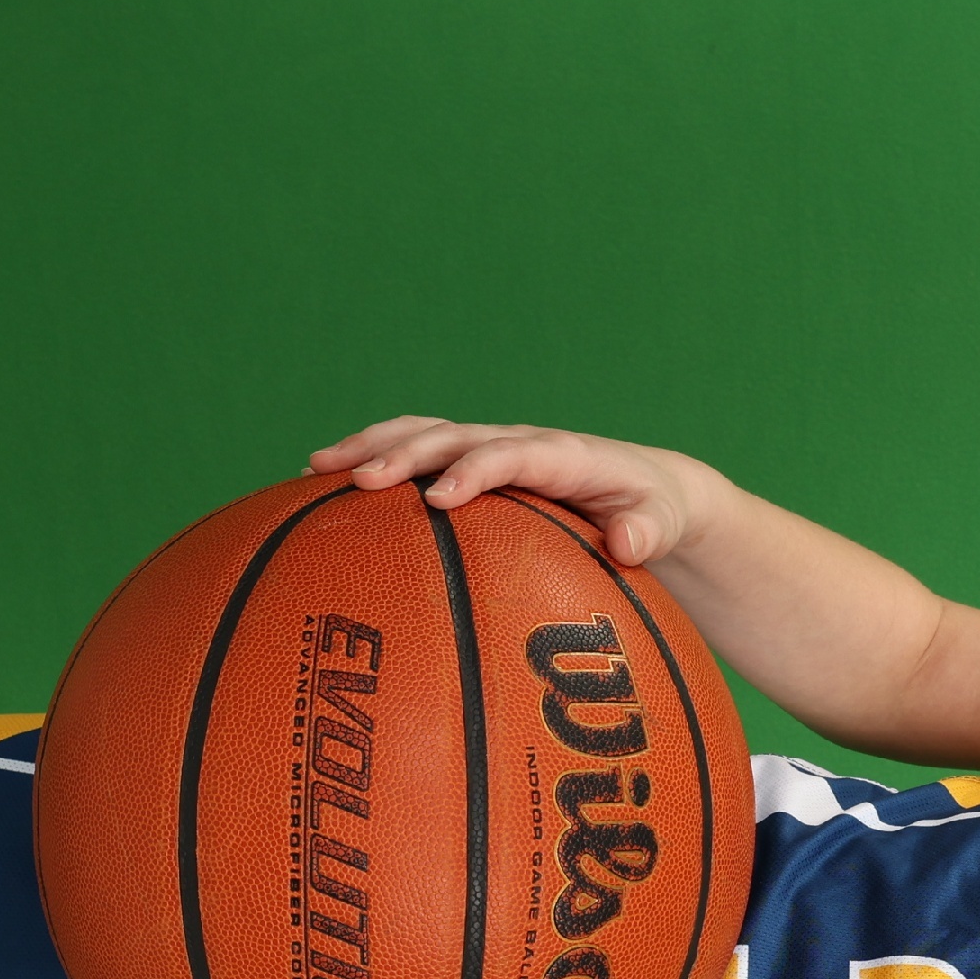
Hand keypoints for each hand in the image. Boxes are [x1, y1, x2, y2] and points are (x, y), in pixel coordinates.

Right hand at [306, 418, 717, 566]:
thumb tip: (626, 543)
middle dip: (404, 455)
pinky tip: (327, 484)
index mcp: (559, 456)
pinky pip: (419, 451)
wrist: (648, 488)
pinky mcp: (474, 460)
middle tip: (359, 482)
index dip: (474, 471)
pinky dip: (375, 458)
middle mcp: (517, 442)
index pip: (510, 455)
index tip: (439, 498)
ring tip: (317, 468)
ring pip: (423, 435)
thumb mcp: (662, 523)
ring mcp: (491, 447)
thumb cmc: (654, 512)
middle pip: (451, 437)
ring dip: (372, 446)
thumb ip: (648, 531)